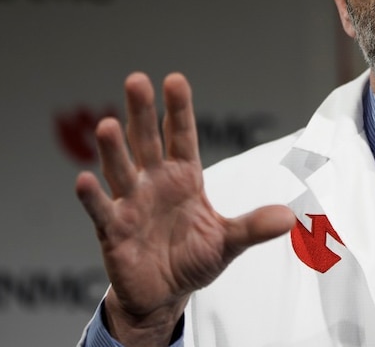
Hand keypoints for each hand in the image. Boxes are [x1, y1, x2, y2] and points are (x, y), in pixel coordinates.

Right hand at [75, 72, 295, 344]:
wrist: (163, 295)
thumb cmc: (192, 259)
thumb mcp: (228, 242)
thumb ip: (254, 227)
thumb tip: (290, 217)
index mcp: (183, 177)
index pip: (181, 136)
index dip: (178, 109)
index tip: (174, 79)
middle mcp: (154, 182)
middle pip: (146, 141)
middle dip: (141, 112)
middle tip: (136, 80)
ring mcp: (131, 203)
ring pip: (120, 169)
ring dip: (113, 148)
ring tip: (108, 125)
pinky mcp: (113, 230)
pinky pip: (101, 210)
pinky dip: (92, 197)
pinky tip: (83, 180)